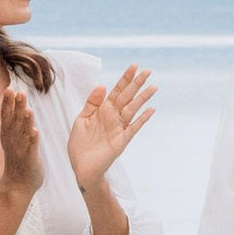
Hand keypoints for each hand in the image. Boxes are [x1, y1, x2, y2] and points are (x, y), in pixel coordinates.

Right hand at [0, 84, 44, 195]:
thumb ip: (16, 124)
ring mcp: (20, 150)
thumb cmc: (17, 159)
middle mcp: (12, 141)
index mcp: (8, 135)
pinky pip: (31, 148)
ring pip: (23, 133)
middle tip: (19, 91)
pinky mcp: (30, 160)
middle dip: (17, 107)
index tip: (9, 88)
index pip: (6, 116)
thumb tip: (21, 106)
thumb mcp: (13, 139)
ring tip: (28, 109)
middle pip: (14, 121)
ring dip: (26, 121)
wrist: (17, 185)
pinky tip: (35, 131)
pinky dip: (33, 140)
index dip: (8, 103)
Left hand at [68, 64, 155, 190]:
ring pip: (132, 109)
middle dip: (136, 84)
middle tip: (148, 71)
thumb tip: (102, 85)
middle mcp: (113, 117)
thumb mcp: (81, 120)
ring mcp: (119, 128)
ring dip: (143, 98)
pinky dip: (142, 119)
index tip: (134, 66)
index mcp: (102, 110)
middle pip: (127, 97)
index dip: (125, 79)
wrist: (81, 168)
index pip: (116, 91)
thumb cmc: (80, 145)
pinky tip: (151, 110)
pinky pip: (133, 128)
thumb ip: (92, 103)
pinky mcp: (121, 141)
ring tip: (153, 87)